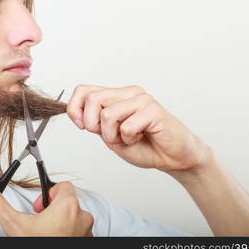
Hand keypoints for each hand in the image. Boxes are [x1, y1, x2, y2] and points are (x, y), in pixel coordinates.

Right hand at [0, 181, 93, 235]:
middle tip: (40, 221)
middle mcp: (82, 216)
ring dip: (61, 221)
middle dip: (52, 209)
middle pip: (68, 201)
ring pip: (74, 217)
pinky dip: (68, 233)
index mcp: (68, 205)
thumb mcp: (14, 224)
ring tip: (46, 233)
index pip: (63, 185)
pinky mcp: (86, 242)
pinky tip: (54, 240)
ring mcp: (86, 231)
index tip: (39, 206)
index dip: (48, 192)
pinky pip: (79, 231)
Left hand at [67, 85, 210, 172]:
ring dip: (113, 135)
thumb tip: (77, 114)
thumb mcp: (111, 136)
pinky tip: (140, 137)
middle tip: (110, 137)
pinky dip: (129, 139)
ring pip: (108, 114)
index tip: (82, 127)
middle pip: (92, 99)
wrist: (173, 158)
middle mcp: (128, 93)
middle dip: (94, 125)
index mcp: (116, 95)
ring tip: (128, 138)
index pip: (84, 90)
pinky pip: (127, 126)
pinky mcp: (153, 110)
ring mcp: (141, 99)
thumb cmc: (145, 146)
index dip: (75, 109)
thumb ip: (96, 123)